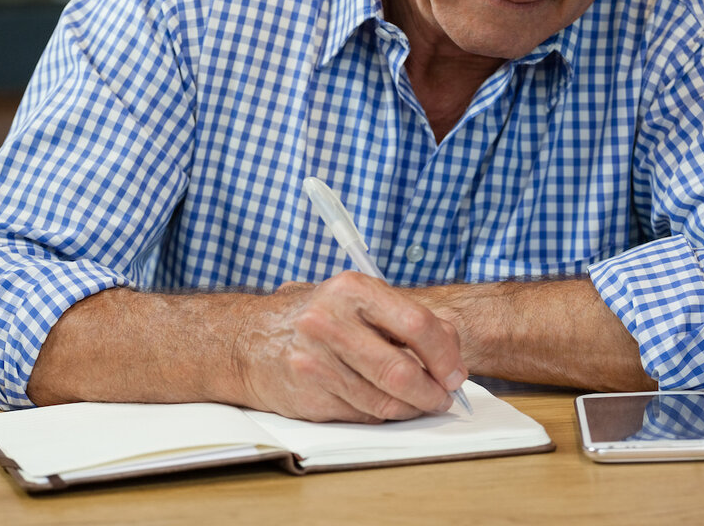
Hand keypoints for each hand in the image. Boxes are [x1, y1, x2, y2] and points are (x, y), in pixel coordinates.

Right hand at [233, 272, 466, 422]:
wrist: (249, 341)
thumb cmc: (315, 318)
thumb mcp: (355, 300)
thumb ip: (401, 318)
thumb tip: (451, 353)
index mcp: (351, 289)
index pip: (416, 324)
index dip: (445, 354)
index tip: (454, 371)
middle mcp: (330, 322)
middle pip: (402, 371)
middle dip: (433, 391)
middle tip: (443, 396)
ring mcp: (316, 361)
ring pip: (384, 401)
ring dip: (412, 408)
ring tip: (419, 403)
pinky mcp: (308, 394)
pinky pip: (363, 414)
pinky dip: (383, 414)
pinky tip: (385, 404)